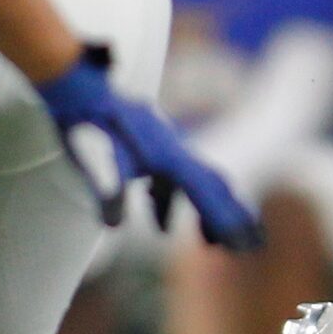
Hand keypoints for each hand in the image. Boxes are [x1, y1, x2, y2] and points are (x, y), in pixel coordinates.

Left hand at [36, 44, 263, 247]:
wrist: (79, 88)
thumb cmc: (88, 123)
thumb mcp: (94, 158)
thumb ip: (109, 190)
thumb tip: (114, 224)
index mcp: (169, 157)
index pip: (206, 193)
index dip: (224, 220)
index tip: (241, 245)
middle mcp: (175, 152)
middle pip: (214, 188)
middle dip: (233, 217)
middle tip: (253, 245)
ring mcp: (165, 149)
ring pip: (196, 184)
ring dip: (206, 214)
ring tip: (211, 245)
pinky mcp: (149, 150)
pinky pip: (171, 181)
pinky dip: (172, 204)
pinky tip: (161, 225)